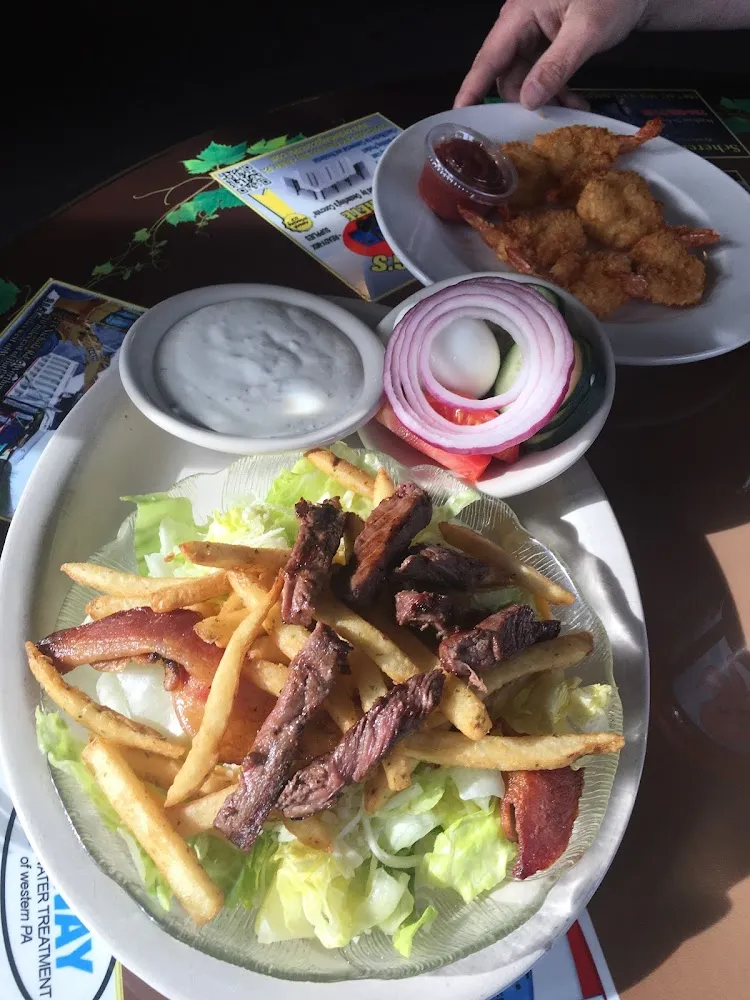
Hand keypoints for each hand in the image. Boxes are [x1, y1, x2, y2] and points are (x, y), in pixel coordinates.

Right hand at [454, 0, 649, 109]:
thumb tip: (528, 101)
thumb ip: (557, 65)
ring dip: (545, 99)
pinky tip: (574, 103)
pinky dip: (555, 90)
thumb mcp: (587, 30)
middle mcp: (520, 25)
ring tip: (570, 113)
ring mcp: (533, 35)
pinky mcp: (547, 44)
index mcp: (519, 14)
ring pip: (525, 79)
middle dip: (523, 101)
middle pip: (506, 74)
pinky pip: (541, 75)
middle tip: (546, 123)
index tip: (458, 117)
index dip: (472, 89)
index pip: (489, 57)